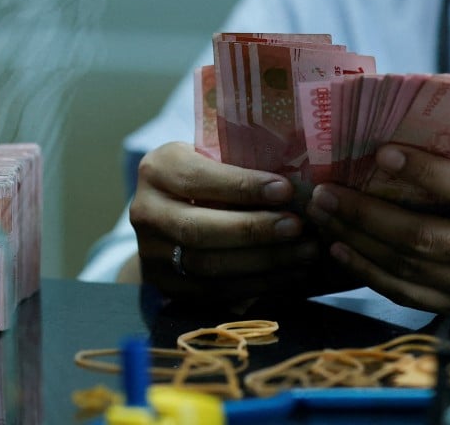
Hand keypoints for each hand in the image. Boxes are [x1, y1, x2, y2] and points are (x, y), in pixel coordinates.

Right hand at [129, 142, 344, 302]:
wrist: (170, 213)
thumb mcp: (212, 157)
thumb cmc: (207, 176)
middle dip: (254, 230)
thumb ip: (240, 163)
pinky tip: (290, 273)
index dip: (242, 187)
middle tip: (299, 227)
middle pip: (199, 229)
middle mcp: (144, 211)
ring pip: (207, 265)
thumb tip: (301, 175)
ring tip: (304, 252)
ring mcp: (151, 253)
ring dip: (263, 262)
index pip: (198, 179)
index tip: (286, 189)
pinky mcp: (165, 285)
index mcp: (156, 169)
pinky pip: (214, 291)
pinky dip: (257, 284)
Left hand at [306, 144, 449, 313]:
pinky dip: (365, 269)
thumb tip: (391, 130)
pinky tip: (337, 247)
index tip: (381, 153)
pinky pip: (402, 292)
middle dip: (367, 213)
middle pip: (425, 236)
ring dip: (356, 238)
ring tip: (323, 214)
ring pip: (407, 266)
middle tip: (326, 191)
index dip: (425, 170)